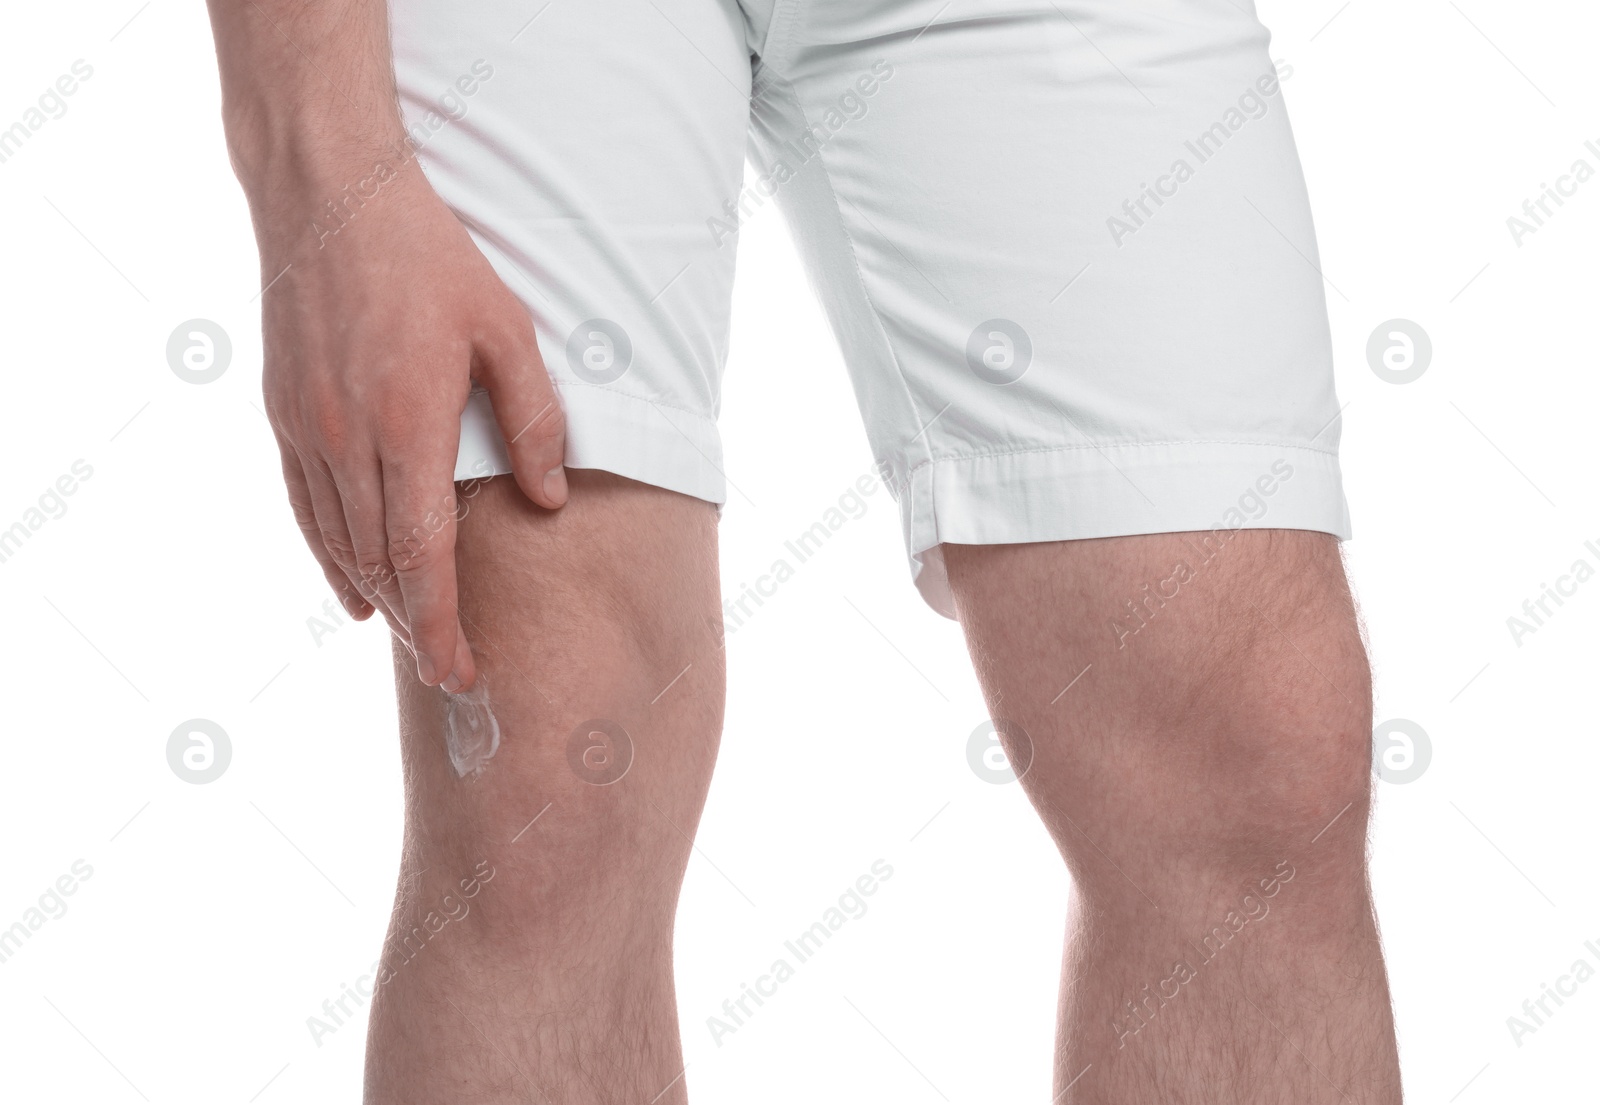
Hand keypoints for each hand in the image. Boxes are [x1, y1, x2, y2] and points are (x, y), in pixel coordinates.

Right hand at [259, 167, 565, 691]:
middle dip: (416, 627)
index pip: (424, 555)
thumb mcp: (508, 330)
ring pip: (339, 544)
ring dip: (377, 600)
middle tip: (451, 674)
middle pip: (380, 564)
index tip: (462, 671)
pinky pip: (305, 509)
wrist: (331, 197)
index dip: (443, 623)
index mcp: (409, 424)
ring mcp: (306, 429)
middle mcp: (347, 439)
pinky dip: (329, 558)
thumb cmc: (431, 259)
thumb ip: (535, 419)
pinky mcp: (283, 415)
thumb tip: (549, 501)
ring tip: (413, 639)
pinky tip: (352, 590)